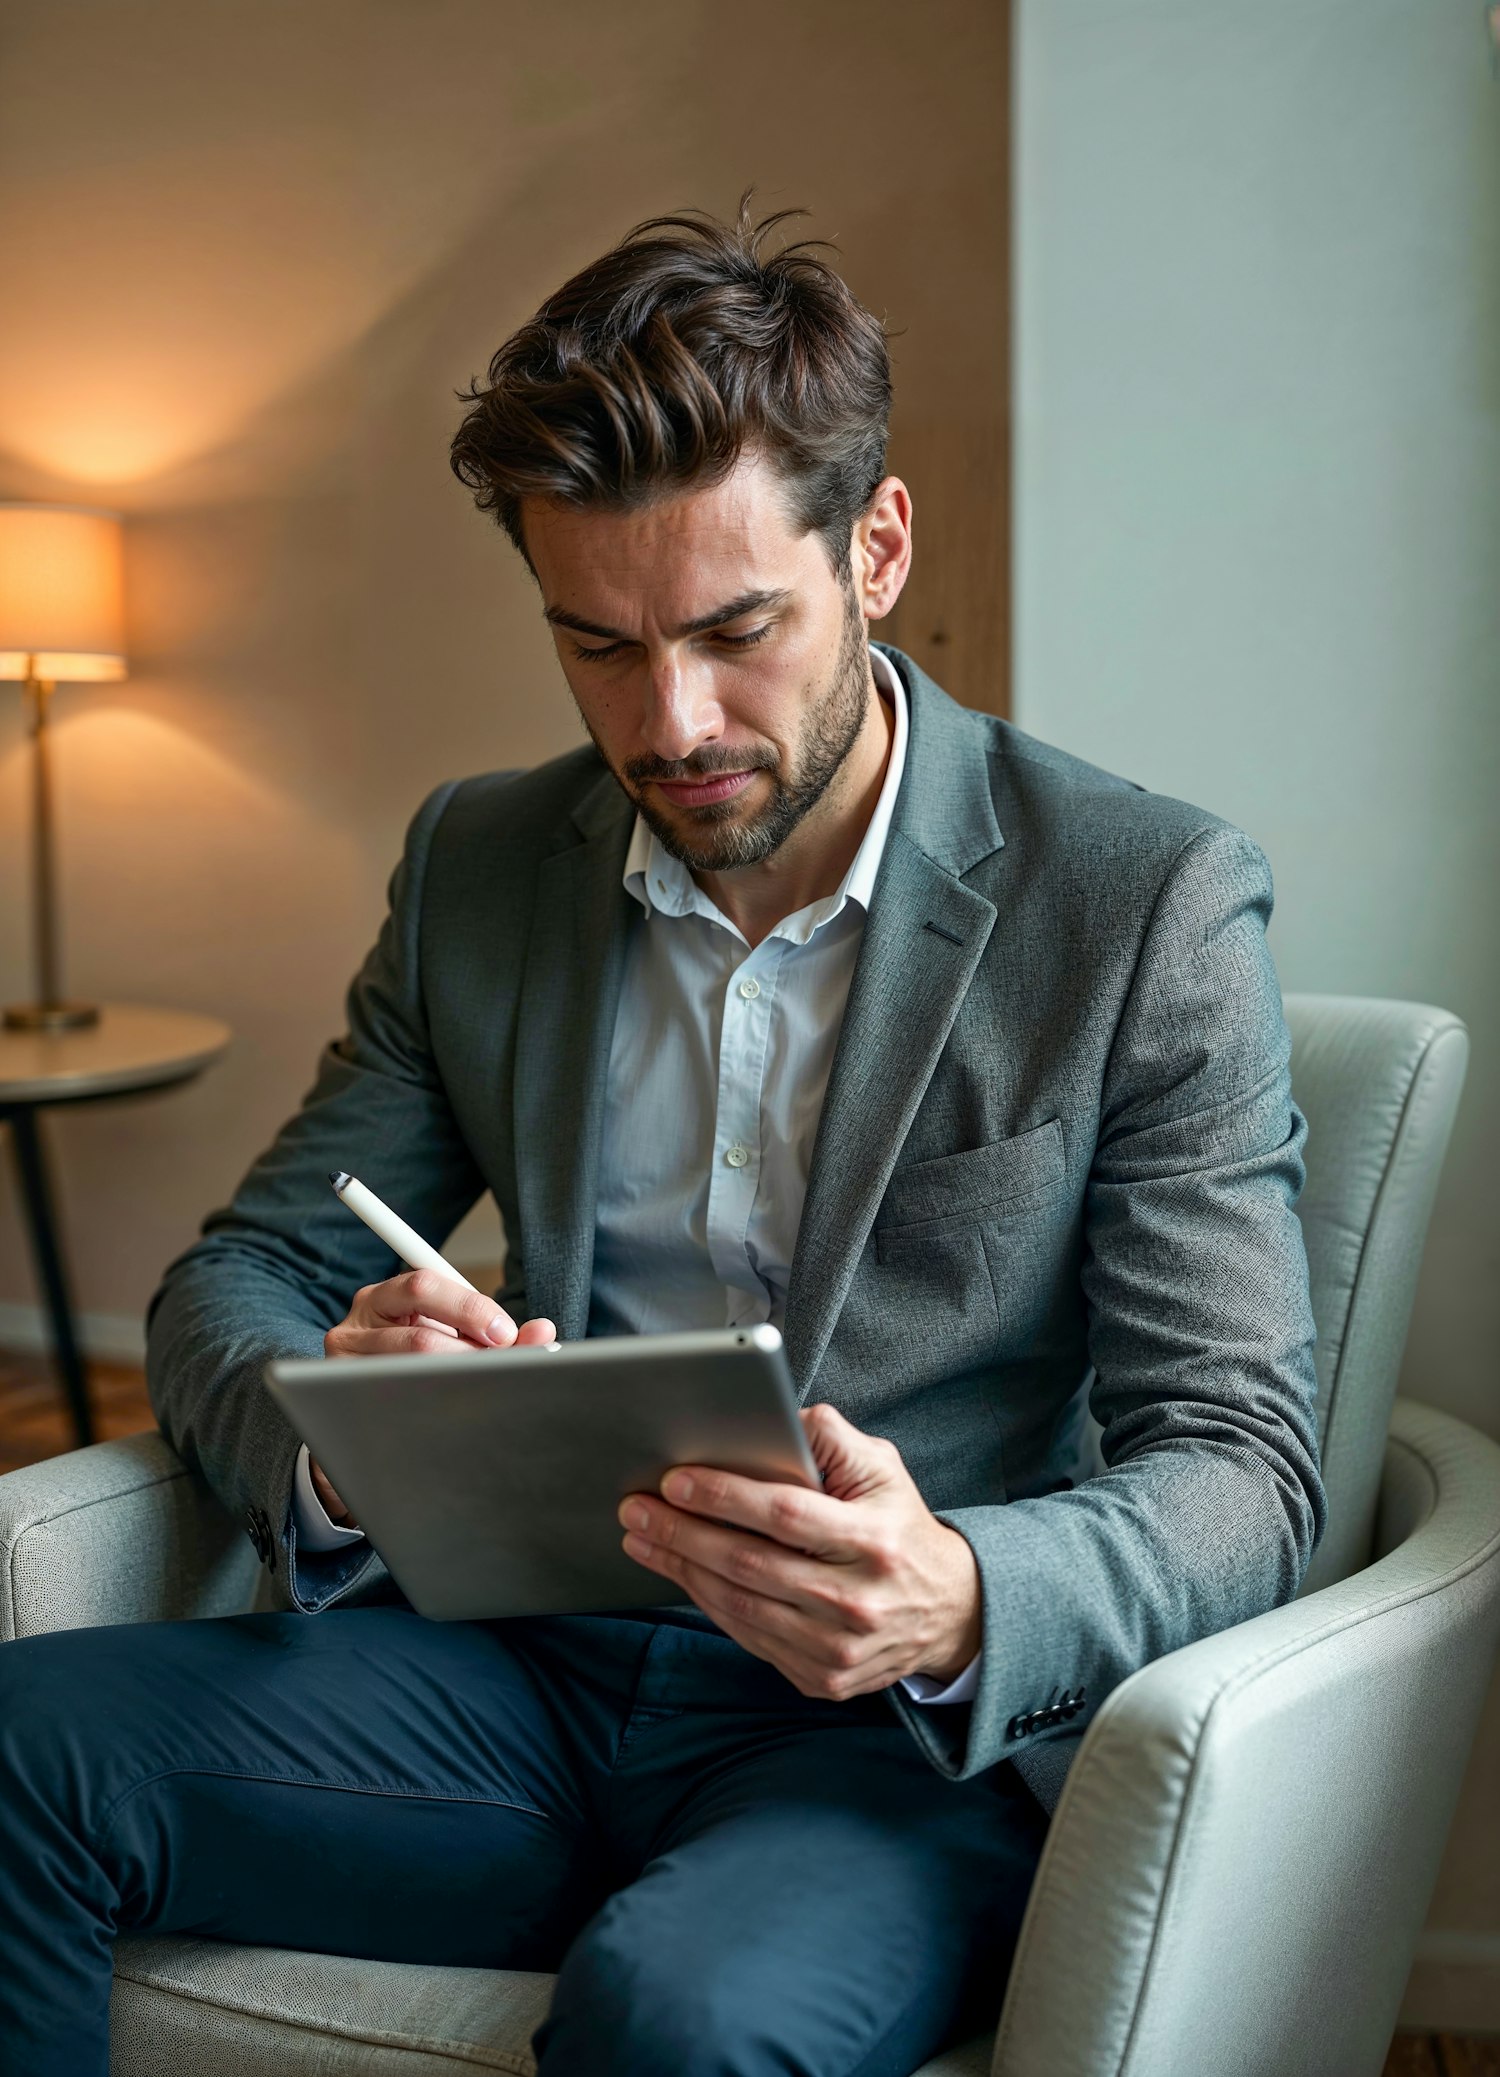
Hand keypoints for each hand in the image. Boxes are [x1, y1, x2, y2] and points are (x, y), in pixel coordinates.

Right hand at [310, 1269, 556, 1527]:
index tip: (506, 1335)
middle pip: (420, 1338)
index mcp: (383, 1297)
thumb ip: (493, 1331)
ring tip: (478, 1393)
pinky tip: (449, 1416)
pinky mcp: (340, 1404)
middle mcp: (354, 1327)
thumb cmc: (415, 1361)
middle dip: (471, 1357)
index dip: (471, 1309)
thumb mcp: (448, 1334)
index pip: (425, 1286)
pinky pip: (392, 1407)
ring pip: (408, 1375)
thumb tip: (544, 1333)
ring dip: (455, 1385)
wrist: (363, 1408)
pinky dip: (430, 1410)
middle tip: (499, 1372)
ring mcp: (342, 1368)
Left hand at [617, 1403, 981, 1701]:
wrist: (949, 1612)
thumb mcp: (884, 1470)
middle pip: (750, 1565)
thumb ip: (832, 1439)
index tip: (675, 1479)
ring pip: (740, 1606)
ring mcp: (838, 1649)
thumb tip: (779, 1417)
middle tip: (636, 1507)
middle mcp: (857, 1601)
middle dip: (682, 1533)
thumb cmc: (900, 1527)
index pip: (787, 1516)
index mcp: (874, 1542)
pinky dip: (708, 1603)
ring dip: (681, 1569)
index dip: (726, 1496)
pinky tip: (682, 1573)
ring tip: (643, 1537)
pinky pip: (749, 1637)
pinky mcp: (823, 1679)